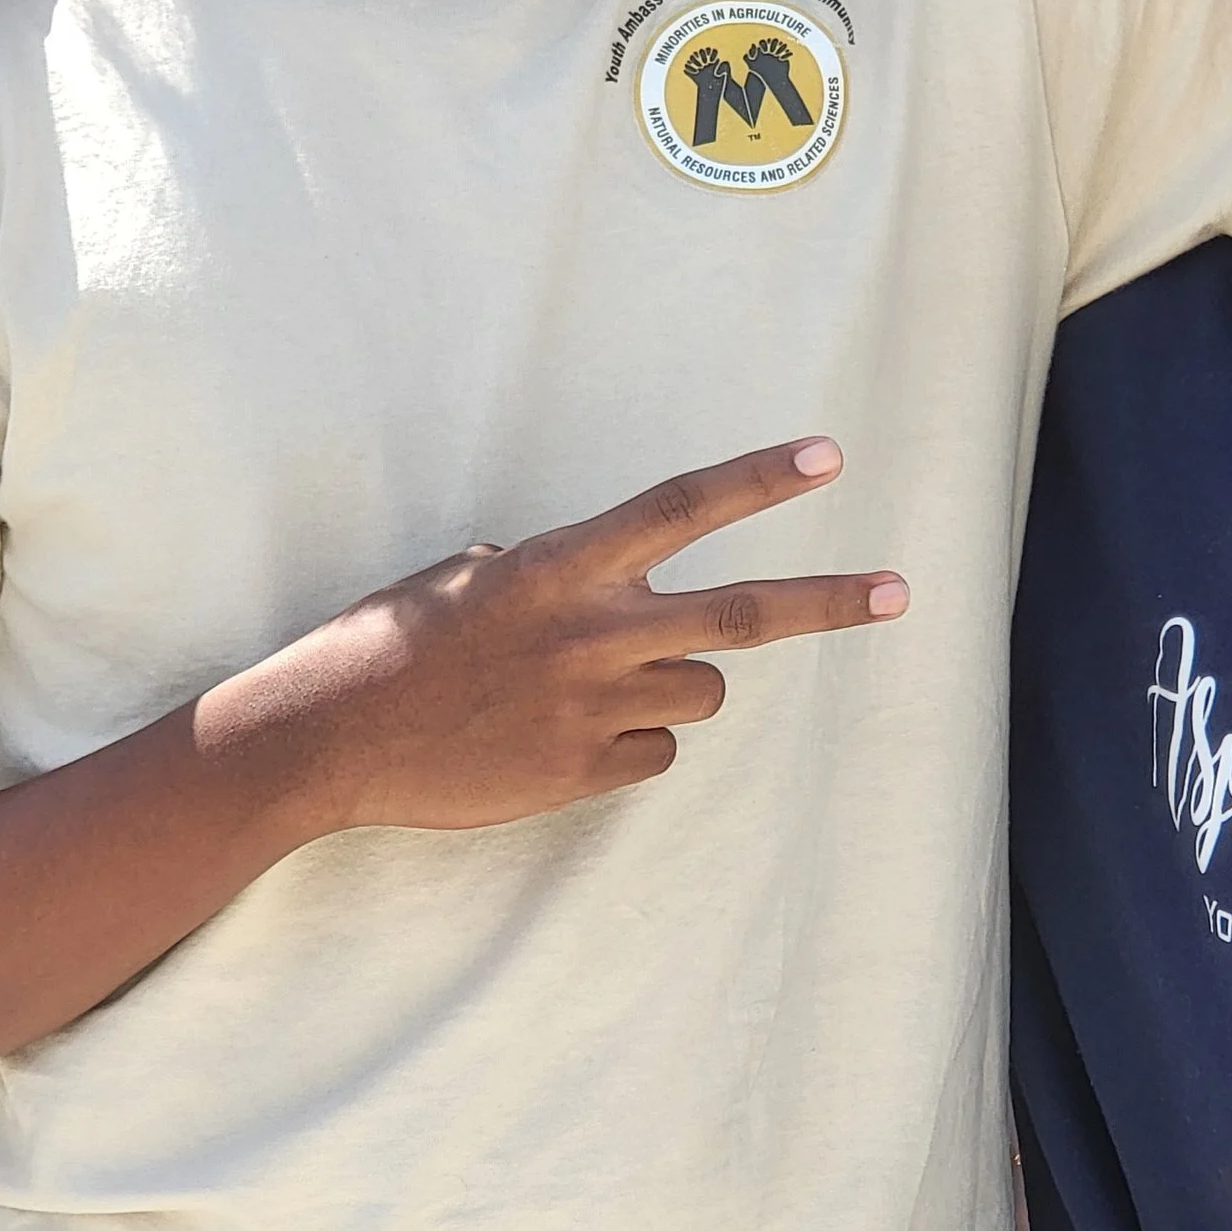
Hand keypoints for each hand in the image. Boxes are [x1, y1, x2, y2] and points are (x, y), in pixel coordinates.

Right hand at [211, 437, 904, 834]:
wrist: (333, 736)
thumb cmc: (392, 641)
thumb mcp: (470, 578)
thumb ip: (550, 573)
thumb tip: (588, 580)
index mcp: (563, 568)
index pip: (681, 509)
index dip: (758, 480)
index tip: (829, 458)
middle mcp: (595, 634)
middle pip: (743, 616)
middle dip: (829, 602)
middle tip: (898, 592)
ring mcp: (597, 708)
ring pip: (702, 691)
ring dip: (675, 684)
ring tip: (595, 687)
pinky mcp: (587, 772)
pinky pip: (655, 753)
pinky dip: (630, 744)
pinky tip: (563, 740)